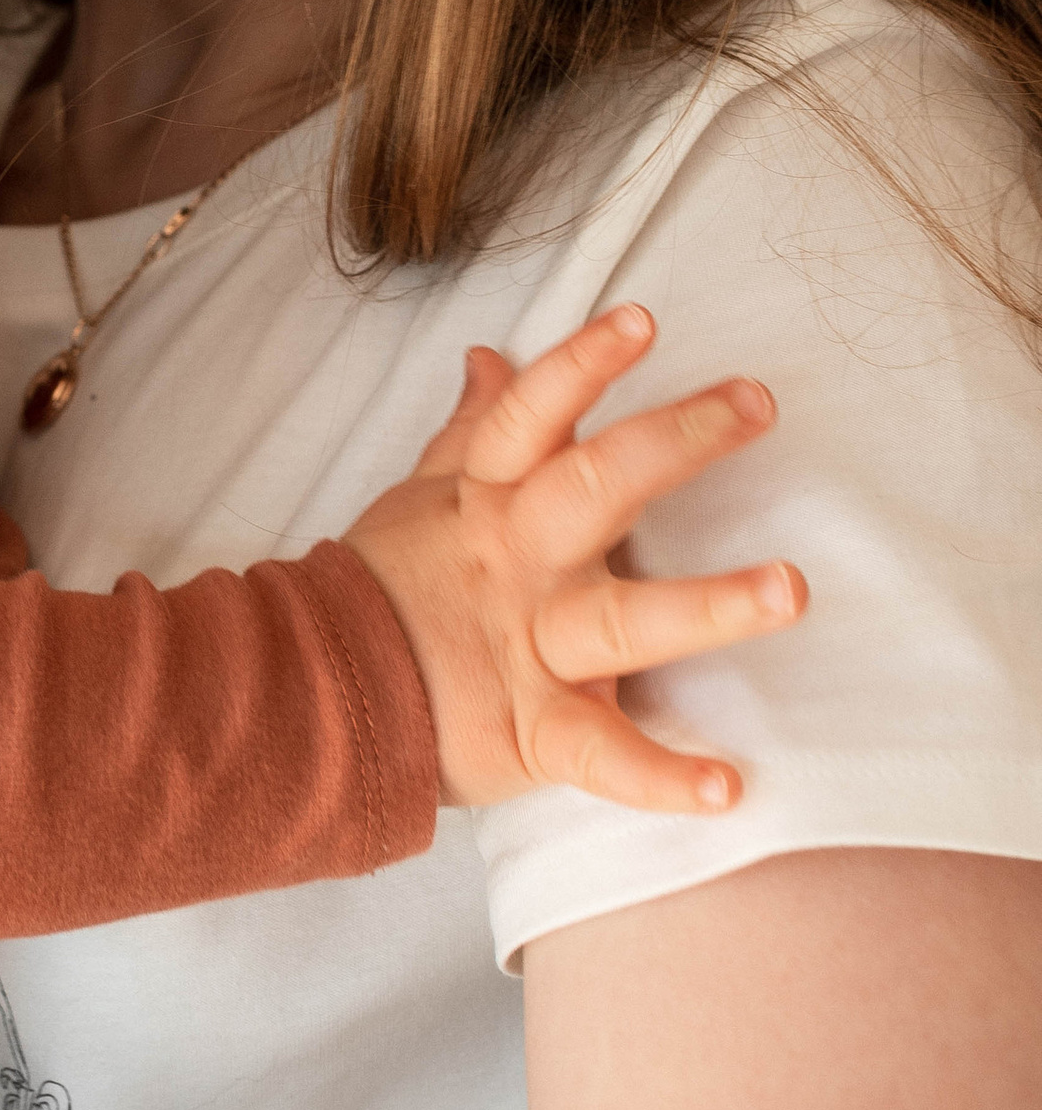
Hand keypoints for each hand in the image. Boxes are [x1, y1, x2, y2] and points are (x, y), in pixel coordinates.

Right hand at [341, 305, 806, 812]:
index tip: (642, 321)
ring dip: (710, 606)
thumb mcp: (419, 498)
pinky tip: (728, 788)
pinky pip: (603, 756)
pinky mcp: (536, 733)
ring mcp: (531, 648)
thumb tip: (492, 357)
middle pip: (595, 489)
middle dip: (676, 442)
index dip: (581, 365)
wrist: (318, 697)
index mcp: (488, 501)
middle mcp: (519, 563)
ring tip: (791, 589)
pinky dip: (662, 778)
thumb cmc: (385, 590)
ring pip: (625, 621)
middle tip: (755, 403)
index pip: (532, 417)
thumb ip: (471, 432)